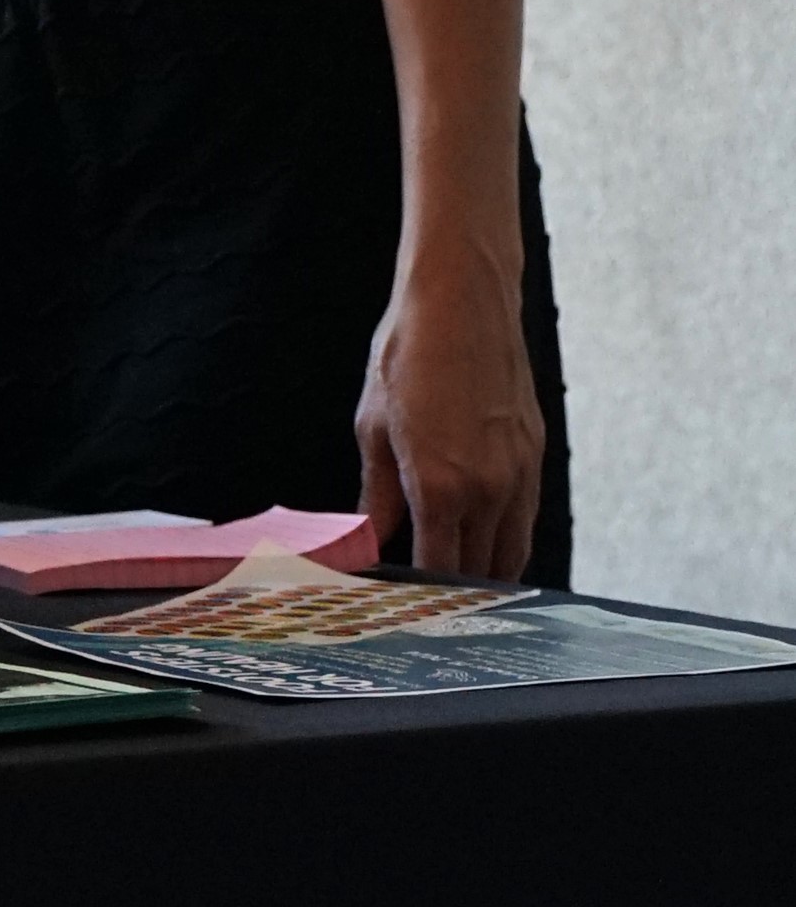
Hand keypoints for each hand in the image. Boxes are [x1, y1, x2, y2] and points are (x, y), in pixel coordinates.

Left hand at [353, 255, 542, 581]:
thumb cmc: (409, 357)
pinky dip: (506, 537)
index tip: (402, 601)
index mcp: (442, 487)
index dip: (420, 593)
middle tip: (426, 599)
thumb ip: (376, 496)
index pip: (438, 569)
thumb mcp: (373, 428)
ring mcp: (521, 475)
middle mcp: (490, 490)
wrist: (463, 304)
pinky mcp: (537, 456)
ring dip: (486, 571)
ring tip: (453, 578)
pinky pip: (526, 518)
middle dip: (453, 589)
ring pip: (512, 551)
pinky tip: (480, 537)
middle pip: (480, 570)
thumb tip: (369, 539)